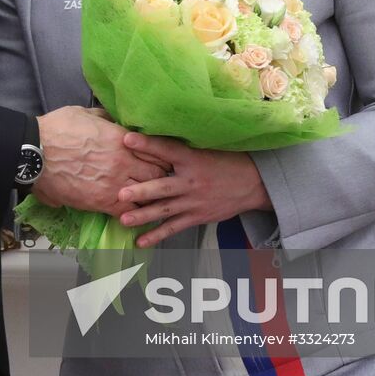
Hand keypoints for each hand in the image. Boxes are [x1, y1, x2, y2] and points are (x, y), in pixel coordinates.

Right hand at [32, 107, 168, 215]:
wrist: (35, 153)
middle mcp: (123, 162)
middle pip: (157, 174)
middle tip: (157, 179)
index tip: (160, 158)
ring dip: (148, 195)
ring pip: (146, 194)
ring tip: (147, 197)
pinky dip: (132, 211)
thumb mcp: (85, 113)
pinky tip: (132, 211)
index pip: (157, 150)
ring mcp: (114, 183)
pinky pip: (127, 211)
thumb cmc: (56, 129)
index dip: (161, 155)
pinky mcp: (100, 202)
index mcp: (121, 138)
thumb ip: (105, 117)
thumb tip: (114, 119)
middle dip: (159, 176)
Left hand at [115, 132, 271, 246]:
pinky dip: (157, 235)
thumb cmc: (225, 161)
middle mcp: (191, 181)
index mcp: (192, 159)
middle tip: (121, 193)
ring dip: (144, 216)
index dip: (148, 144)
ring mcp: (194, 202)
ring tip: (124, 219)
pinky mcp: (197, 217)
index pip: (167, 149)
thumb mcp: (205, 148)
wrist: (253, 183)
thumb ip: (179, 147)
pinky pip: (174, 228)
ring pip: (165, 210)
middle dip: (142, 191)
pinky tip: (140, 241)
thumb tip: (150, 134)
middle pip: (164, 187)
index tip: (127, 139)